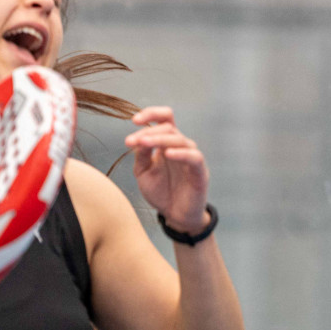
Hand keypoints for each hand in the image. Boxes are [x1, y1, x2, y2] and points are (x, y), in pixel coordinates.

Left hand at [124, 106, 209, 232]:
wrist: (174, 215)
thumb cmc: (161, 192)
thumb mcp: (143, 172)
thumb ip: (141, 154)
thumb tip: (138, 138)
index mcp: (167, 143)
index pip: (164, 118)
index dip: (151, 113)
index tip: (134, 120)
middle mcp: (180, 146)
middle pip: (168, 127)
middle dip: (148, 131)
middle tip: (130, 141)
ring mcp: (191, 157)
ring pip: (179, 139)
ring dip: (159, 139)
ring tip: (143, 143)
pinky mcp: (200, 171)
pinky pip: (193, 156)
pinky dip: (181, 153)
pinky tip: (167, 154)